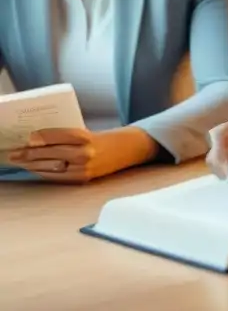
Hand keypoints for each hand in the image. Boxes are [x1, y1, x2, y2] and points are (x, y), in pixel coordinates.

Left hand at [6, 127, 158, 183]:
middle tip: (14, 153)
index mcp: (85, 136)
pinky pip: (58, 177)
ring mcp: (83, 168)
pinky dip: (44, 173)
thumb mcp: (87, 132)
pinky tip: (35, 169)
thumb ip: (65, 137)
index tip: (26, 138)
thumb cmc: (105, 138)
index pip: (54, 136)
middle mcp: (84, 153)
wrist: (129, 149)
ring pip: (50, 166)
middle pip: (49, 153)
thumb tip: (37, 141)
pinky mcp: (83, 178)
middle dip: (29, 153)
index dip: (38, 138)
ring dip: (32, 164)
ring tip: (20, 161)